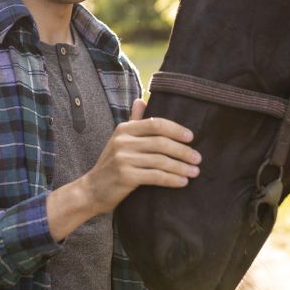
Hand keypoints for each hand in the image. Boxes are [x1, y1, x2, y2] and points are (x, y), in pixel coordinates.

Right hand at [46, 99, 198, 241]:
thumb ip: (133, 120)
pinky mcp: (126, 176)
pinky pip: (156, 176)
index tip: (191, 137)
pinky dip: (172, 179)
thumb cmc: (110, 164)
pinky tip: (183, 182)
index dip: (176, 129)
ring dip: (181, 167)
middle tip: (198, 158)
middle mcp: (123, 141)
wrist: (92, 190)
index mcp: (124, 129)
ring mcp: (124, 159)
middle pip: (161, 142)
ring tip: (195, 171)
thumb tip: (142, 99)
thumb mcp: (119, 139)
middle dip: (183, 151)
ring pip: (161, 160)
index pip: (155, 124)